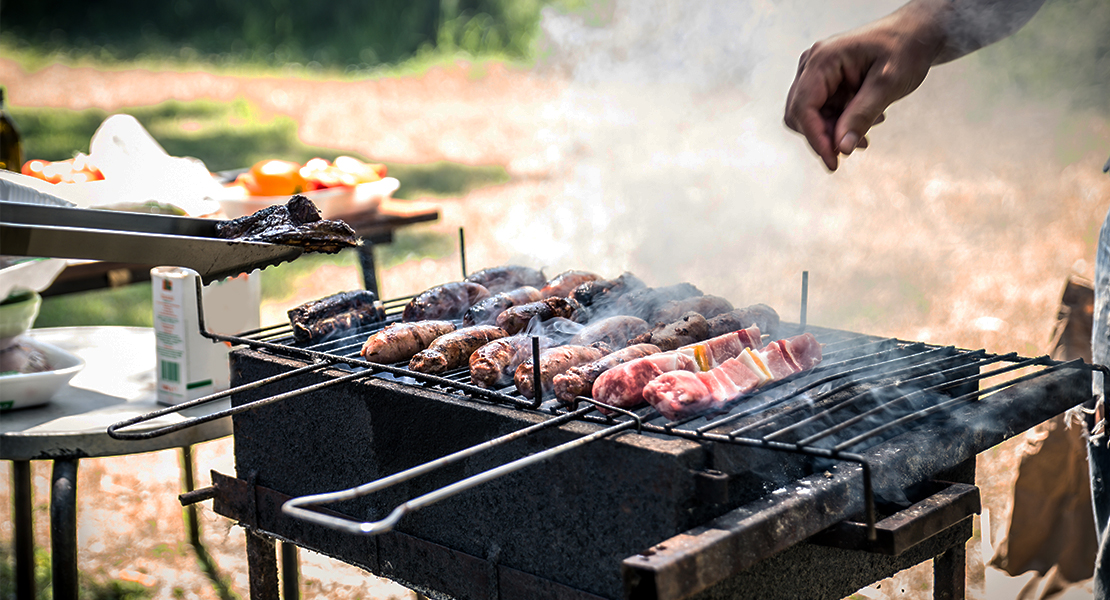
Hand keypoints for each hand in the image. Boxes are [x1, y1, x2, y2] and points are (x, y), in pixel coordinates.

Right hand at [784, 1, 947, 170]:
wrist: (914, 36)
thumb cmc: (904, 49)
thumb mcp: (887, 84)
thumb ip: (861, 116)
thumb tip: (841, 148)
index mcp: (823, 59)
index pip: (803, 107)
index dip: (815, 138)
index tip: (833, 161)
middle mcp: (813, 65)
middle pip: (800, 114)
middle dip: (824, 135)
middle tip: (853, 146)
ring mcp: (817, 73)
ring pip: (810, 116)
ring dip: (833, 131)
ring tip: (864, 134)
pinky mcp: (825, 82)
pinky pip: (822, 112)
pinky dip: (839, 124)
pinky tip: (863, 123)